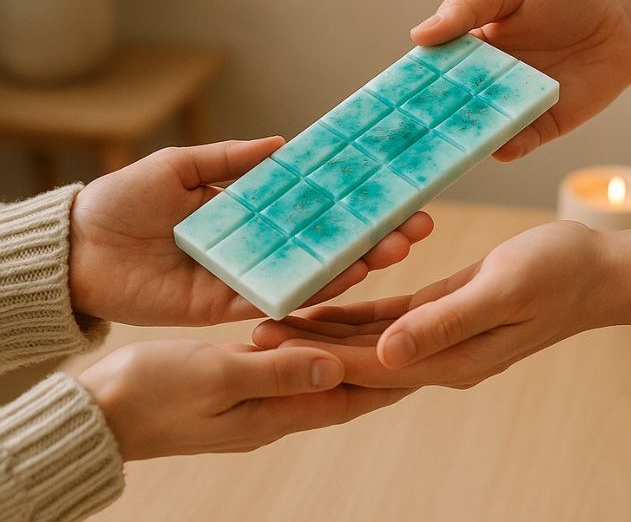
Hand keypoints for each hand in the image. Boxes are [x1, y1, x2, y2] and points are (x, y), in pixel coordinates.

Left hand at [69, 138, 433, 324]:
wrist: (78, 248)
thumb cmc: (123, 198)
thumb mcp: (181, 164)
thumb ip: (232, 158)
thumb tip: (285, 142)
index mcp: (251, 208)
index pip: (314, 205)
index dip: (353, 199)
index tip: (394, 190)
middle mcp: (259, 243)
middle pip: (326, 242)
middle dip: (374, 235)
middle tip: (416, 226)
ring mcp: (248, 275)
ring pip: (313, 273)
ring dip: (357, 263)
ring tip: (396, 248)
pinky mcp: (228, 304)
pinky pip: (278, 298)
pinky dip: (313, 289)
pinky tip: (349, 277)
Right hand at [79, 339, 410, 459]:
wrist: (100, 410)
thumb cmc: (150, 395)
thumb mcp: (216, 378)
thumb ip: (276, 373)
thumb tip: (335, 369)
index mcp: (274, 413)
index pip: (350, 397)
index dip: (390, 378)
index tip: (427, 357)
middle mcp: (274, 408)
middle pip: (342, 382)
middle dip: (380, 359)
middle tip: (416, 332)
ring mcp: (256, 396)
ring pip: (318, 367)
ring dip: (349, 347)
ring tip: (382, 320)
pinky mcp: (238, 381)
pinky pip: (289, 357)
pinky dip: (311, 339)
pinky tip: (320, 318)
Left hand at [252, 221, 609, 388]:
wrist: (595, 271)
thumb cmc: (557, 275)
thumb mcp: (501, 290)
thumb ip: (445, 324)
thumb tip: (387, 355)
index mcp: (450, 359)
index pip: (367, 367)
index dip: (315, 357)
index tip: (268, 347)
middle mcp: (440, 355)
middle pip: (359, 359)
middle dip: (307, 348)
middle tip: (252, 332)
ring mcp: (441, 337)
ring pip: (369, 340)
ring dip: (325, 332)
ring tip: (277, 318)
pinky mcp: (443, 312)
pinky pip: (390, 316)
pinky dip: (357, 311)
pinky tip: (329, 300)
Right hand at [410, 0, 630, 159]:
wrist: (623, 20)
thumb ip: (467, 6)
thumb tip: (419, 36)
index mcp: (467, 48)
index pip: (430, 69)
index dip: (407, 83)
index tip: (382, 98)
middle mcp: (483, 83)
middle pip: (448, 107)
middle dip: (426, 121)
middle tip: (401, 135)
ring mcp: (511, 107)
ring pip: (478, 129)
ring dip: (461, 139)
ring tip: (443, 148)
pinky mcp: (541, 127)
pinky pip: (518, 143)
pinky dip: (506, 147)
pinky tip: (499, 147)